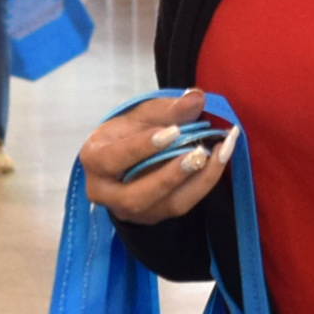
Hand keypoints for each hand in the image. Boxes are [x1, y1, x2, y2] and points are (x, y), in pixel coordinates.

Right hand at [79, 89, 233, 224]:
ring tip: (218, 154)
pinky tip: (219, 161)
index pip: (111, 159)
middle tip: (199, 152)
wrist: (131, 154)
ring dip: (195, 181)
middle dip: (169, 176)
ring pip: (162, 206)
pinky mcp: (153, 216)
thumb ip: (168, 108)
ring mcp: (129, 210)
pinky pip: (180, 206)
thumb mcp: (142, 114)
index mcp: (94, 160)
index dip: (141, 148)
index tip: (173, 132)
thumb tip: (198, 97)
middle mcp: (105, 192)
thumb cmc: (131, 131)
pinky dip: (203, 183)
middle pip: (134, 196)